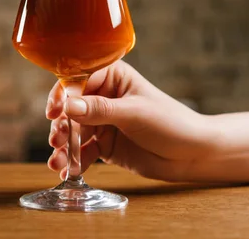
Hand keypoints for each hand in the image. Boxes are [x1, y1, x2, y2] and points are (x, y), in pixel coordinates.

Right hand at [46, 61, 217, 181]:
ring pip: (74, 131)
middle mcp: (104, 97)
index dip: (63, 95)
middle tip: (58, 141)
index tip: (54, 112)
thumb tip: (68, 106)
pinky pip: (83, 151)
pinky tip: (68, 171)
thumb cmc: (171, 123)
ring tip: (58, 161)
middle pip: (71, 108)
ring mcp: (102, 121)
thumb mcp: (134, 113)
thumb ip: (100, 110)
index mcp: (113, 77)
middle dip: (62, 125)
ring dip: (64, 146)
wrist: (193, 155)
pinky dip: (74, 161)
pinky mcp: (104, 144)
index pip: (79, 80)